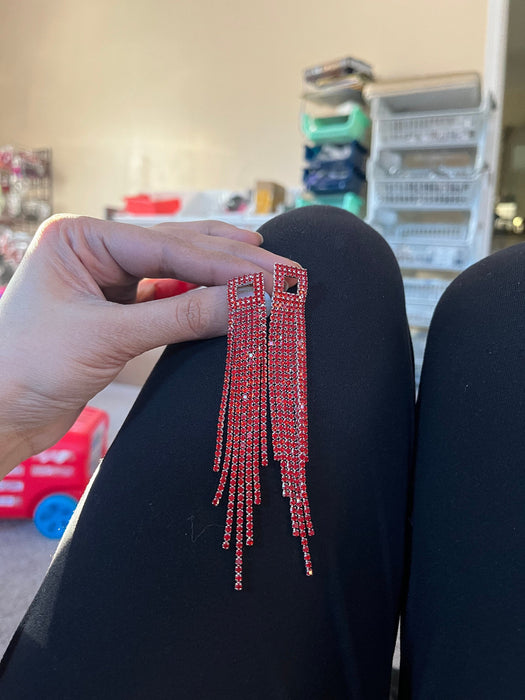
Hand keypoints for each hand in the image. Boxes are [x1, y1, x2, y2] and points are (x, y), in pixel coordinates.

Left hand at [0, 214, 295, 475]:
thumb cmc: (28, 369)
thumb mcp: (110, 338)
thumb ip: (184, 317)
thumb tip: (253, 303)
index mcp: (80, 237)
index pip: (168, 247)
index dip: (227, 263)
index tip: (274, 276)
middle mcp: (94, 249)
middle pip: (178, 251)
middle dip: (234, 263)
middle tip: (287, 270)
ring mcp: (106, 278)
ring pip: (177, 271)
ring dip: (222, 277)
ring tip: (271, 273)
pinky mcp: (115, 308)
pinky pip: (168, 298)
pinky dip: (201, 301)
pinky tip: (232, 297)